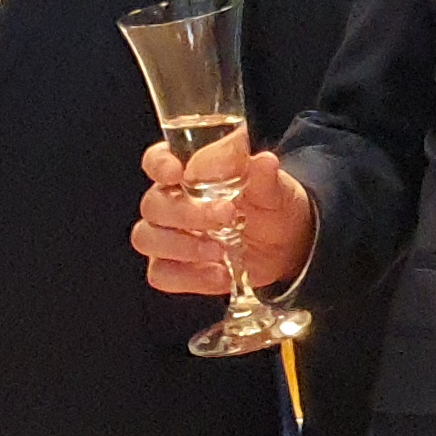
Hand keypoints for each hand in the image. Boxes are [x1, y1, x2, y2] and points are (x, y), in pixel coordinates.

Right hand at [137, 132, 316, 293]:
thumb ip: (263, 175)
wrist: (287, 246)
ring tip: (219, 250)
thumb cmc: (271, 208)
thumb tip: (264, 162)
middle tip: (225, 215)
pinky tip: (220, 274)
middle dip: (187, 212)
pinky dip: (190, 276)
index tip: (176, 174)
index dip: (159, 164)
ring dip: (183, 246)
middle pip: (153, 205)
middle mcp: (172, 202)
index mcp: (189, 172)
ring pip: (147, 239)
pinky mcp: (175, 269)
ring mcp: (169, 237)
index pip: (157, 160)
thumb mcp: (275, 189)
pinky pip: (162, 275)